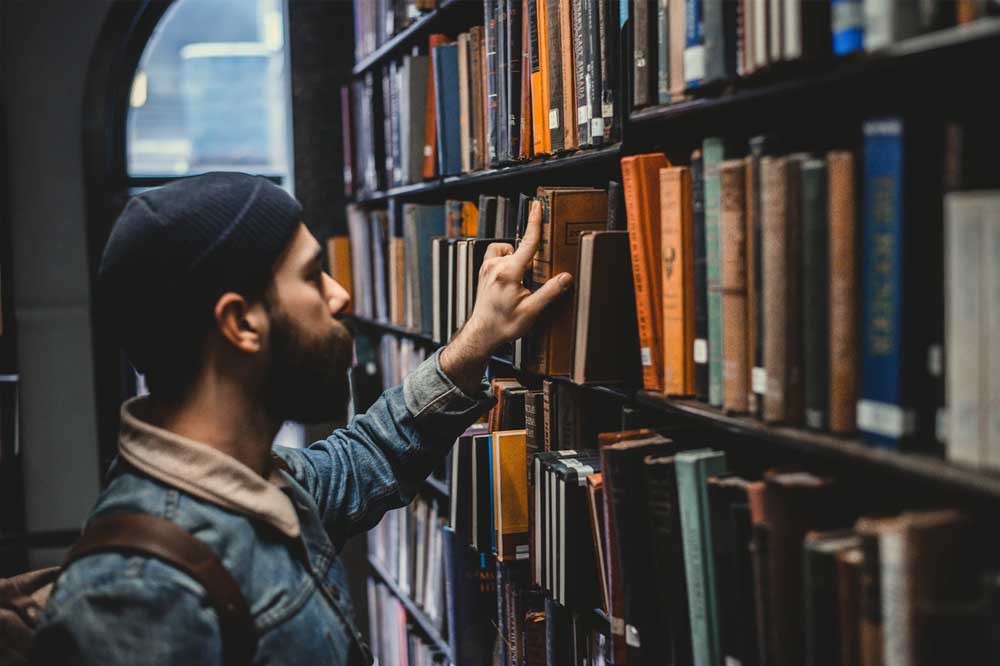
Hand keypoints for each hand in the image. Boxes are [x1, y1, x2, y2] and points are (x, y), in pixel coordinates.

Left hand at [439, 200, 572, 393]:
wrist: (483, 333)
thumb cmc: (504, 324)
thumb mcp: (531, 311)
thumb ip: (550, 292)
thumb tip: (566, 277)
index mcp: (508, 273)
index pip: (527, 243)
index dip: (535, 223)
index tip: (538, 206)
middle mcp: (495, 266)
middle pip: (520, 250)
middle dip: (530, 262)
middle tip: (530, 284)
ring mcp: (487, 267)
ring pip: (508, 251)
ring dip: (517, 260)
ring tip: (520, 281)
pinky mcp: (483, 271)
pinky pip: (497, 255)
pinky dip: (506, 261)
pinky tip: (511, 277)